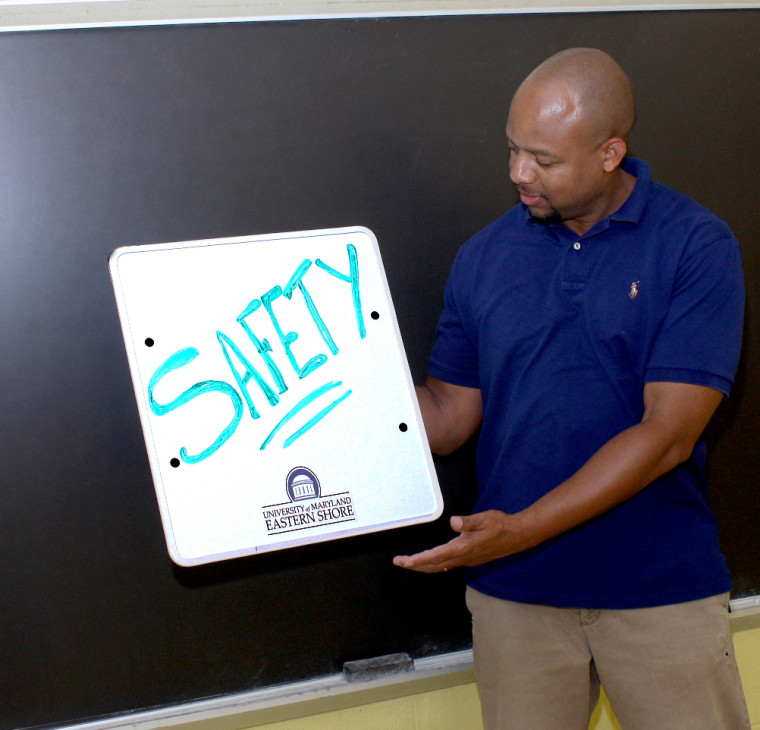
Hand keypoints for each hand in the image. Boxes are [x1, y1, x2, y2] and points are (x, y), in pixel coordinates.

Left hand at [393, 510, 528, 572]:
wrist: (517, 536)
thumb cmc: (500, 525)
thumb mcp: (484, 519)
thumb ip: (468, 521)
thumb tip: (453, 522)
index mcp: (463, 548)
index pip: (435, 556)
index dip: (417, 560)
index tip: (403, 562)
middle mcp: (463, 557)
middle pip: (434, 565)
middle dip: (415, 565)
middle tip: (399, 562)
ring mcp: (467, 560)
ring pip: (440, 566)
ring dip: (424, 566)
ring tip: (410, 563)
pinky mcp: (471, 559)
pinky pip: (448, 564)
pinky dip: (435, 564)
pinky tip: (432, 562)